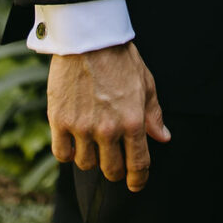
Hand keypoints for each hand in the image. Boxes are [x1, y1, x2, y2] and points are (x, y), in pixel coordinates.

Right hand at [49, 42, 169, 190]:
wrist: (88, 37)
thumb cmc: (120, 58)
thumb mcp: (145, 84)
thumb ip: (153, 114)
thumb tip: (163, 138)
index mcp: (132, 122)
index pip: (138, 165)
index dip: (138, 180)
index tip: (135, 185)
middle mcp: (108, 129)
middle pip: (111, 170)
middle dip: (115, 170)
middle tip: (113, 163)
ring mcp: (82, 127)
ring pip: (86, 164)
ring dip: (91, 159)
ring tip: (92, 145)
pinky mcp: (59, 121)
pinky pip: (62, 154)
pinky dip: (68, 153)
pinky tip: (72, 143)